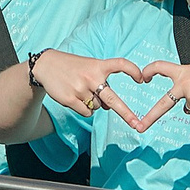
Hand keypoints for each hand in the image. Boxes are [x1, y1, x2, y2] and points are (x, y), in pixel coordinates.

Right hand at [28, 50, 147, 120]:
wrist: (46, 65)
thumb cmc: (73, 67)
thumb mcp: (89, 68)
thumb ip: (102, 84)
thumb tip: (109, 107)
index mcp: (98, 65)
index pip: (120, 64)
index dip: (133, 70)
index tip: (143, 79)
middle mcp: (91, 77)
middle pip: (112, 99)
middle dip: (126, 113)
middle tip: (137, 124)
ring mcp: (80, 89)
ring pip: (98, 107)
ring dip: (94, 103)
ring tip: (81, 90)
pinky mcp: (70, 99)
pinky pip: (87, 112)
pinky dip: (85, 109)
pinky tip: (75, 98)